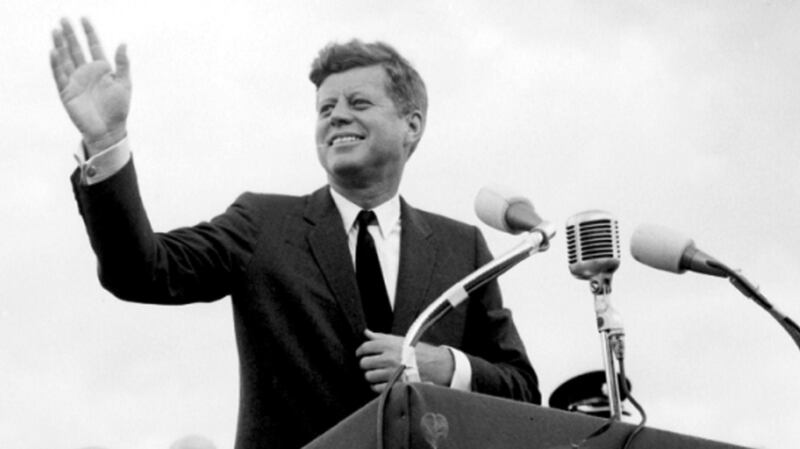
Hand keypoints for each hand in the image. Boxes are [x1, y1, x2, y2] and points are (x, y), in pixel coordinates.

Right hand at [50, 18, 130, 155]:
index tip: (84, 19)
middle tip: (64, 19)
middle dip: (71, 35)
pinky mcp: (67, 92)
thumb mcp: (124, 83)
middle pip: (76, 49)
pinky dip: (56, 64)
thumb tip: (123, 43)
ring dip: (60, 45)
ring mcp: (75, 81)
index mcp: (101, 69)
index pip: (93, 46)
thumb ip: (122, 64)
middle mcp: (86, 72)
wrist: (110, 130)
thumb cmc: (119, 108)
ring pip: (66, 59)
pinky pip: (60, 76)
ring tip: (56, 31)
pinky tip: (54, 52)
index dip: (89, 33)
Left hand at [355, 329, 453, 392]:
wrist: (437, 364)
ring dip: (372, 376)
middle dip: (366, 364)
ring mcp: (392, 372)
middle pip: (364, 363)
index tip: (360, 354)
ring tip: (379, 374)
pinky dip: (378, 386)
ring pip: (369, 376)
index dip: (360, 351)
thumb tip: (367, 332)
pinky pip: (377, 388)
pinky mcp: (396, 385)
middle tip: (372, 365)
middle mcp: (389, 358)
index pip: (366, 347)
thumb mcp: (401, 340)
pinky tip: (384, 382)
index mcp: (389, 344)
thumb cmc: (419, 351)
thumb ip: (381, 337)